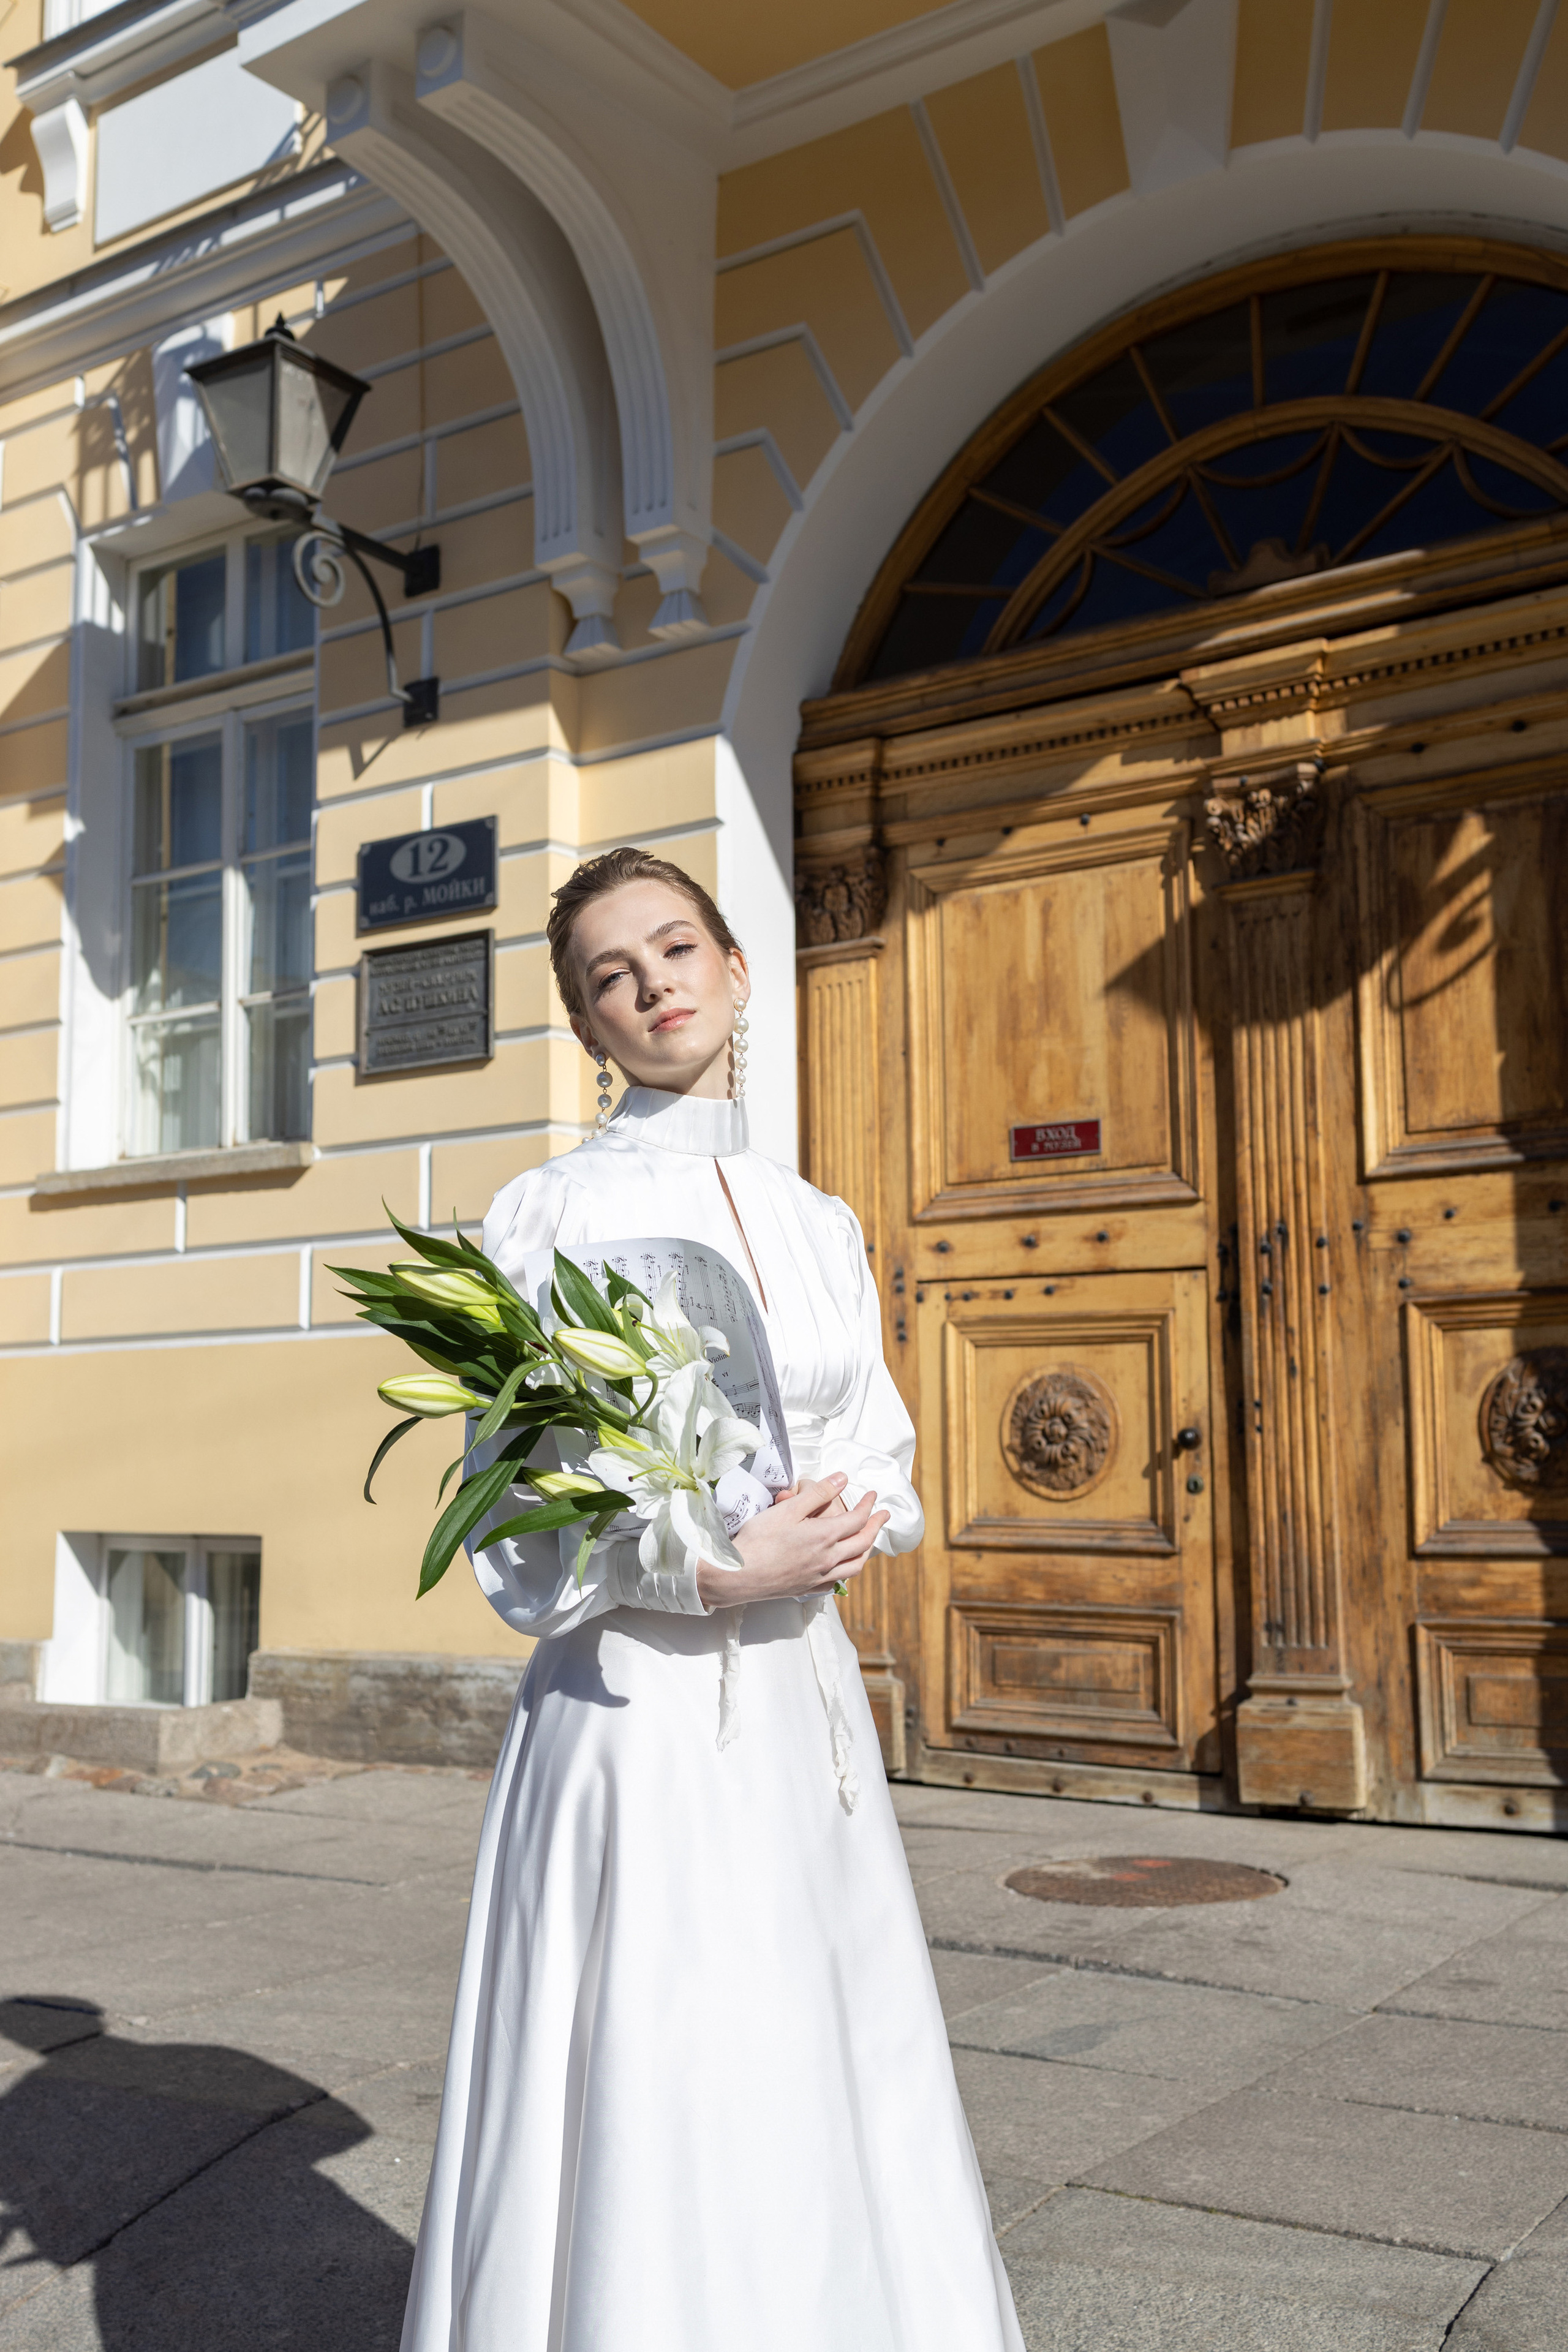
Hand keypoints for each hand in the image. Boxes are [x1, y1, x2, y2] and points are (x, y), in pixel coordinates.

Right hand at [697, 1473, 887, 1607]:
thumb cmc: (758, 1540)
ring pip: (855, 1565)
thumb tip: (842, 1479)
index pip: (857, 1519)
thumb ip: (818, 1493)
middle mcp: (827, 1559)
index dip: (868, 1505)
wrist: (737, 1575)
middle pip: (862, 1543)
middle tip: (883, 1515)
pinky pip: (838, 1581)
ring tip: (869, 1541)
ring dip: (866, 1550)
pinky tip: (843, 1566)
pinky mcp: (807, 1588)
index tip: (873, 1495)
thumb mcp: (788, 1509)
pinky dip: (847, 1571)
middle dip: (876, 1526)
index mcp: (824, 1537)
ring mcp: (819, 1576)